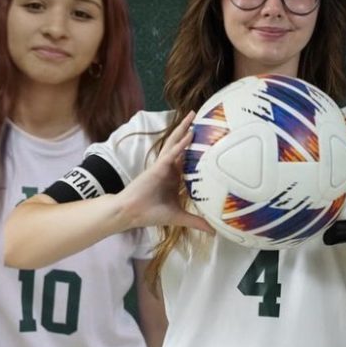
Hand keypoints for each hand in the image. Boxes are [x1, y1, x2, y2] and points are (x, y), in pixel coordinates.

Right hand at [120, 111, 212, 233]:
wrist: (131, 213)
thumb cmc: (151, 213)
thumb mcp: (179, 217)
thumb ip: (196, 221)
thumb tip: (214, 231)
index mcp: (174, 176)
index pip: (188, 159)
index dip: (197, 148)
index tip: (210, 139)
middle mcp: (169, 167)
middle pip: (181, 145)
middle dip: (190, 130)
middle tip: (201, 117)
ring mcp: (163, 165)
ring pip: (175, 143)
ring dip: (184, 129)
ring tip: (193, 115)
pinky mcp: (158, 167)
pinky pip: (171, 153)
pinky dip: (181, 145)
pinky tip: (190, 135)